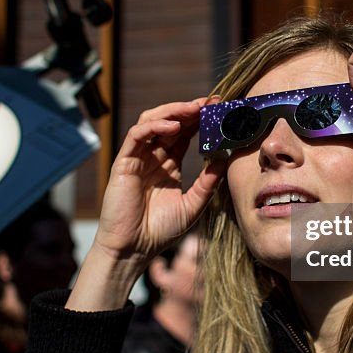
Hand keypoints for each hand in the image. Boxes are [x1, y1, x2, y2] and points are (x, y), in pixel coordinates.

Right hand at [68, 98, 225, 310]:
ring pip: (151, 121)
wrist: (134, 249)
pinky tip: (174, 126)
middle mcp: (153, 157)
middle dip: (190, 109)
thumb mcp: (193, 205)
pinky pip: (137, 136)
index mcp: (169, 165)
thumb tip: (227, 159)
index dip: (200, 119)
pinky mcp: (124, 162)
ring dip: (172, 111)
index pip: (185, 133)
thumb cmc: (160, 231)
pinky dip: (154, 126)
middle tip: (210, 102)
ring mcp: (138, 158)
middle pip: (170, 122)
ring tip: (194, 109)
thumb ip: (208, 183)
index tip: (219, 109)